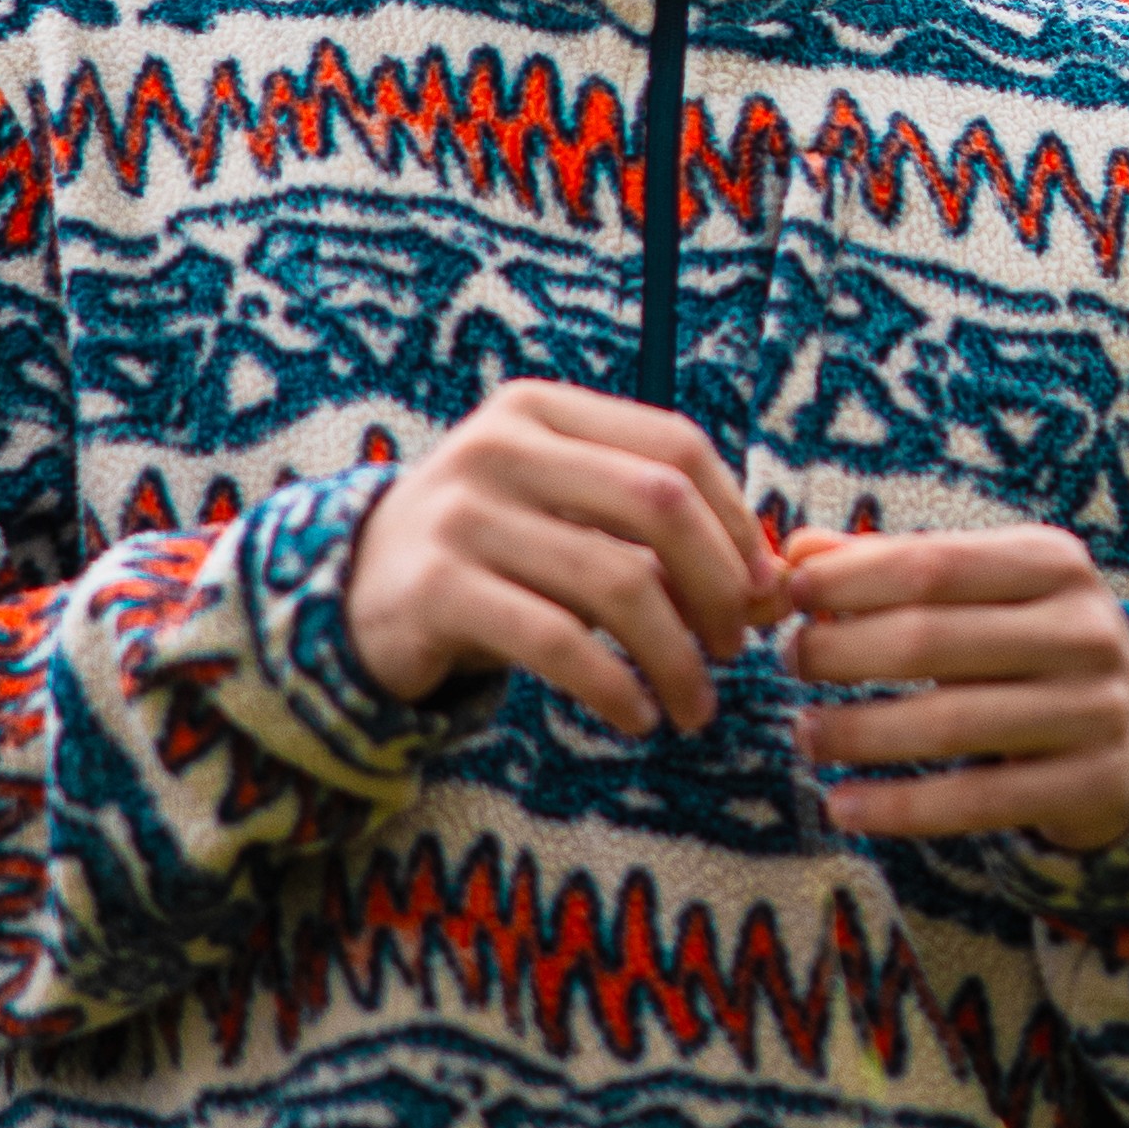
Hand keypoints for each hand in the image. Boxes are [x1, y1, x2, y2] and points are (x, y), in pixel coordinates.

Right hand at [345, 379, 790, 741]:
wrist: (351, 595)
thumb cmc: (490, 554)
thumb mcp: (559, 512)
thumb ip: (650, 530)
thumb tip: (776, 586)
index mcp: (540, 410)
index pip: (676, 448)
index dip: (735, 523)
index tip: (760, 592)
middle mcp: (499, 446)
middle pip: (658, 507)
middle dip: (717, 588)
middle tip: (734, 650)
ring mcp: (462, 515)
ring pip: (617, 583)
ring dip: (676, 657)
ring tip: (694, 705)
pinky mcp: (436, 590)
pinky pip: (558, 642)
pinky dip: (615, 688)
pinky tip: (634, 717)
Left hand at [780, 525, 1128, 859]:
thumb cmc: (1028, 643)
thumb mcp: (982, 591)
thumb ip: (893, 566)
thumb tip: (798, 550)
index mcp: (1052, 563)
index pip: (933, 564)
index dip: (850, 580)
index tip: (790, 595)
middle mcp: (1084, 630)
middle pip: (933, 641)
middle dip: (842, 653)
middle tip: (788, 665)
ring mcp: (1095, 710)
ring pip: (951, 724)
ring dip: (859, 732)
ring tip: (805, 735)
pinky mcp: (1091, 785)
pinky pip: (977, 802)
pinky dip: (899, 808)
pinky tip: (843, 806)